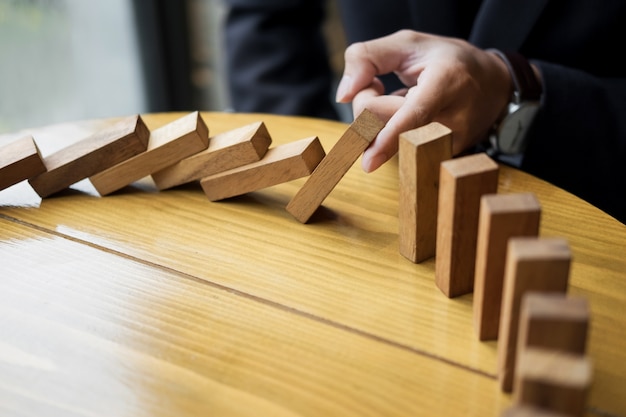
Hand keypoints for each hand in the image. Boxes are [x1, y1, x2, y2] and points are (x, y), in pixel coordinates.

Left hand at [335, 30, 511, 171]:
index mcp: (447, 81)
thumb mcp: (407, 44)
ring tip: (401, 101)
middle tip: (378, 87)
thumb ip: (367, 58)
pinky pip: (403, 151)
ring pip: (392, 142)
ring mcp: (451, 143)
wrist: (494, 85)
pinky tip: (409, 118)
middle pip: (388, 126)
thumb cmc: (446, 61)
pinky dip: (394, 135)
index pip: (414, 114)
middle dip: (367, 106)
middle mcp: (454, 117)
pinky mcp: (445, 157)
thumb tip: (343, 94)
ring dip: (380, 122)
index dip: (389, 136)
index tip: (370, 160)